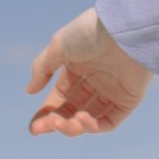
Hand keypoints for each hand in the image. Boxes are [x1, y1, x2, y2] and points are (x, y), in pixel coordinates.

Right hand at [25, 7, 152, 136]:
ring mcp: (113, 90)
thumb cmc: (90, 32)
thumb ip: (42, 68)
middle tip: (42, 128)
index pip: (61, 95)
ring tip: (62, 124)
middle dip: (56, 122)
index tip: (34, 128)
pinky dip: (94, 126)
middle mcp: (97, 79)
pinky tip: (81, 120)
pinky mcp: (129, 99)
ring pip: (90, 119)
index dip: (47, 112)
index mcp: (80, 65)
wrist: (124, 29)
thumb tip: (29, 91)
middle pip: (73, 109)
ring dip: (73, 127)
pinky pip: (110, 121)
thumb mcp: (59, 45)